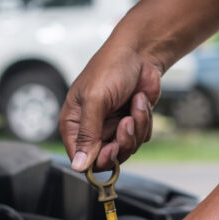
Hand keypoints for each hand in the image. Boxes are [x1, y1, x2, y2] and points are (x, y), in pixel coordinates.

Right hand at [61, 43, 161, 171]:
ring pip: (127, 149)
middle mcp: (92, 128)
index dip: (96, 159)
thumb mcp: (95, 100)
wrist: (140, 53)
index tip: (110, 148)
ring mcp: (113, 127)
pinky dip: (145, 120)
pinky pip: (141, 137)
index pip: (80, 158)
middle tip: (126, 123)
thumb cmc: (111, 68)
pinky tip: (140, 100)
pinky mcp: (132, 123)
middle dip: (121, 142)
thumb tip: (77, 166)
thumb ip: (87, 134)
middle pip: (106, 159)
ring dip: (136, 127)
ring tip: (135, 103)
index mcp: (73, 123)